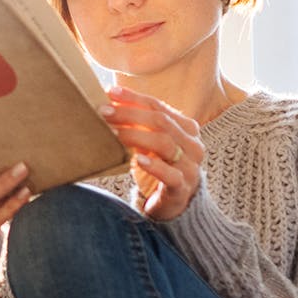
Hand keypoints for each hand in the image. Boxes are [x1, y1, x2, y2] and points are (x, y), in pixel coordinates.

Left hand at [101, 86, 203, 220]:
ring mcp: (190, 166)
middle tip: (104, 112)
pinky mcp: (182, 188)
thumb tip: (109, 99)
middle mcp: (192, 144)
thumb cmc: (159, 167)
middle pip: (161, 122)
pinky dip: (154, 166)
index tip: (110, 93)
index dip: (134, 98)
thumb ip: (137, 123)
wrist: (173, 204)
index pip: (159, 107)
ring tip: (113, 133)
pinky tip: (138, 160)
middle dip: (130, 114)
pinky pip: (171, 175)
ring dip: (136, 136)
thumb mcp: (149, 142)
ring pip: (165, 144)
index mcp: (186, 128)